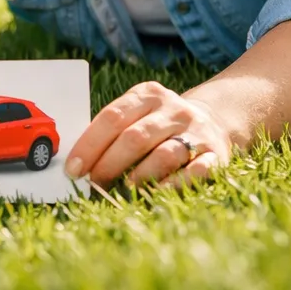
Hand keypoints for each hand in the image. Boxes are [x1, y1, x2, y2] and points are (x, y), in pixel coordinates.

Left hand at [63, 81, 232, 190]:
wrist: (214, 121)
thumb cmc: (159, 125)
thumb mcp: (138, 114)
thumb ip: (112, 131)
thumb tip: (78, 163)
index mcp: (147, 95)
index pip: (112, 117)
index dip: (90, 145)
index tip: (73, 169)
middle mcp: (173, 110)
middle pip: (135, 137)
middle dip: (109, 163)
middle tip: (94, 184)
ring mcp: (197, 132)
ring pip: (164, 154)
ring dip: (139, 175)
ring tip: (123, 190)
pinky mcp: (217, 155)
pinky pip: (195, 172)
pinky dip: (174, 185)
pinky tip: (156, 194)